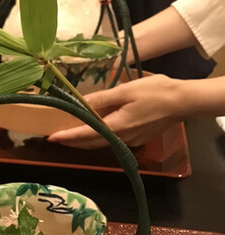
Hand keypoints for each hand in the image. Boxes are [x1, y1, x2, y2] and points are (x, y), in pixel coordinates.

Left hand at [48, 74, 185, 148]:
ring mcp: (128, 141)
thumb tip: (81, 104)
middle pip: (89, 143)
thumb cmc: (156, 92)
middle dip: (71, 141)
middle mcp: (120, 139)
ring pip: (99, 143)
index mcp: (116, 127)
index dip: (67, 137)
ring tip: (68, 134)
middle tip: (55, 136)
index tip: (51, 137)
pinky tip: (93, 129)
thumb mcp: (126, 91)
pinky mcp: (134, 139)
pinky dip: (97, 136)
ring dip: (83, 140)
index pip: (84, 134)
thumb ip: (102, 99)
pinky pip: (110, 140)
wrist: (183, 103)